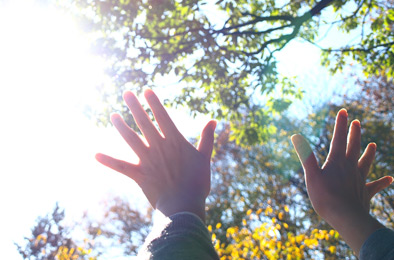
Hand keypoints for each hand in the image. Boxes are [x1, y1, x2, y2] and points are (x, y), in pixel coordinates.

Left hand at [96, 89, 216, 220]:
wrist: (183, 205)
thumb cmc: (197, 182)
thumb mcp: (205, 157)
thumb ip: (207, 137)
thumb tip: (213, 120)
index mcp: (174, 140)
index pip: (162, 116)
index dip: (154, 102)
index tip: (146, 90)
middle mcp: (158, 146)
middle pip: (144, 122)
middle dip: (135, 106)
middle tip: (126, 93)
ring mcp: (147, 160)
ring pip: (130, 139)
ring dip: (121, 127)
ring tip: (113, 115)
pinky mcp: (138, 174)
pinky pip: (120, 166)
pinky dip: (108, 160)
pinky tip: (96, 154)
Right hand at [291, 109, 392, 254]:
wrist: (346, 217)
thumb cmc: (325, 196)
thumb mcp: (311, 174)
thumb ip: (305, 154)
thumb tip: (295, 135)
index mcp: (337, 162)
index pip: (338, 139)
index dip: (340, 124)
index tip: (343, 111)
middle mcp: (350, 167)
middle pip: (354, 147)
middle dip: (354, 134)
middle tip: (357, 122)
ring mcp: (359, 179)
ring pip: (365, 162)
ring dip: (369, 153)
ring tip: (373, 145)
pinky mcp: (364, 193)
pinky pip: (374, 186)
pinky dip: (382, 182)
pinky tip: (390, 179)